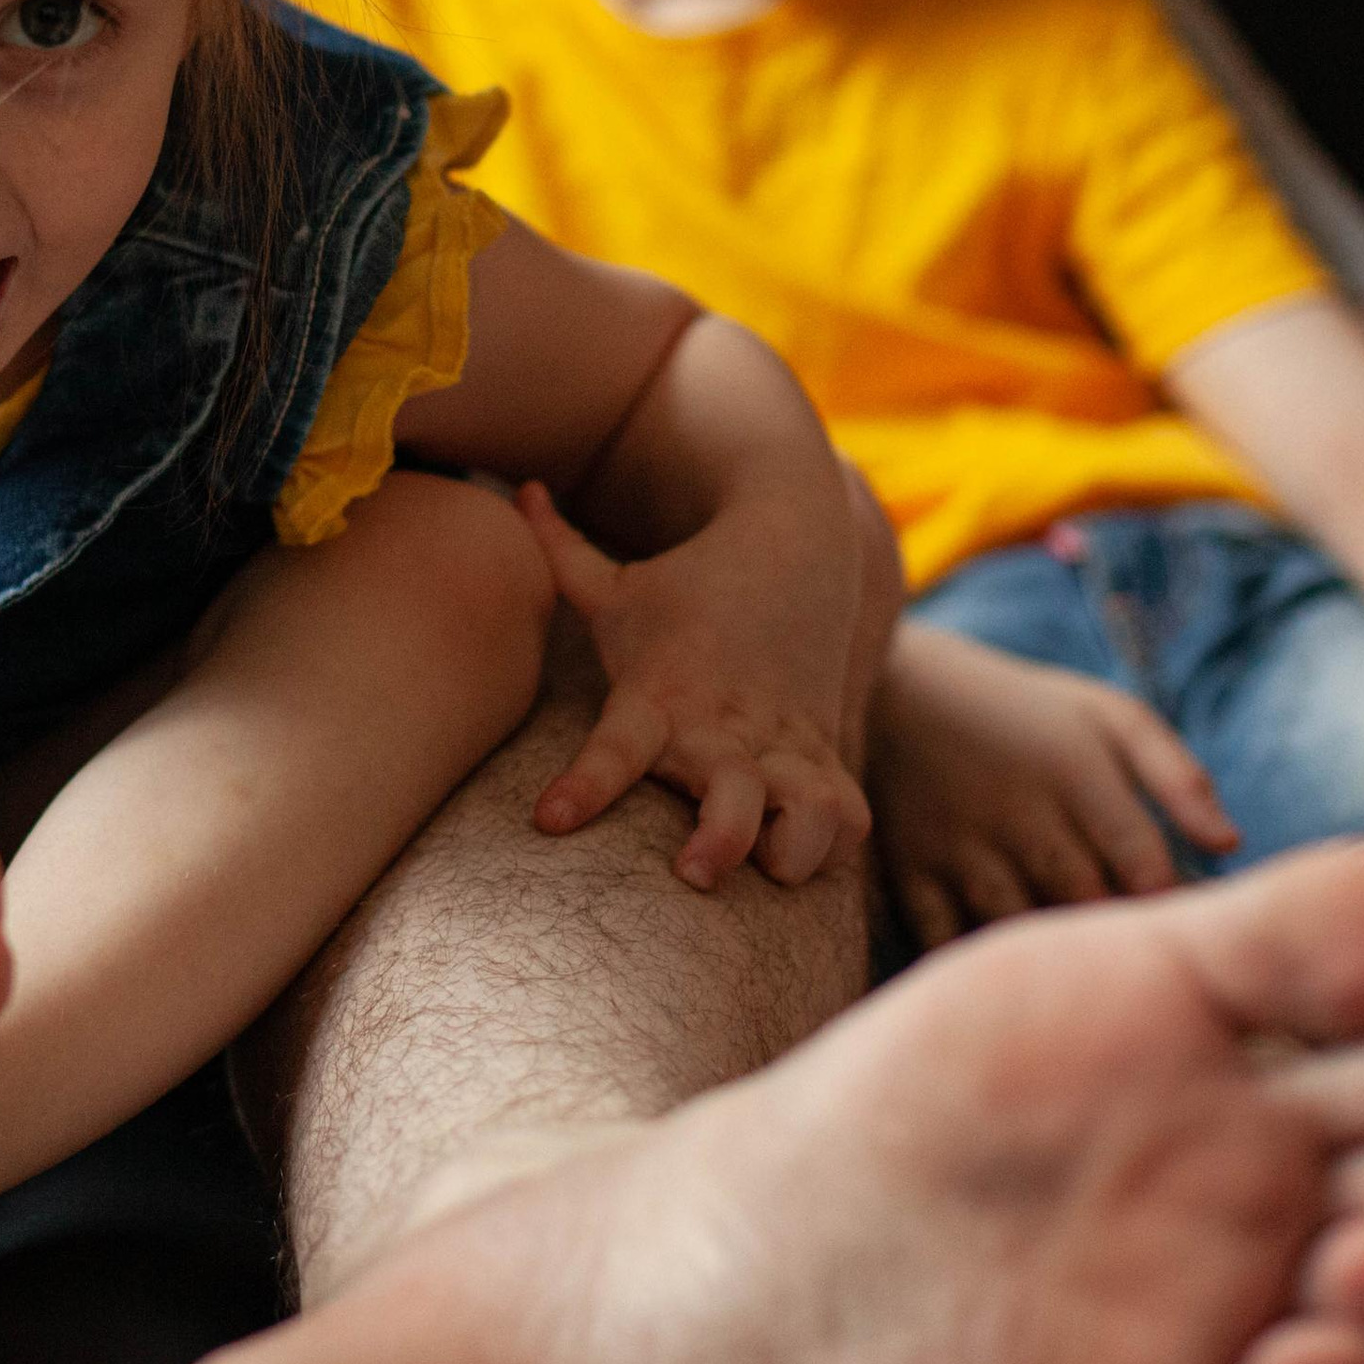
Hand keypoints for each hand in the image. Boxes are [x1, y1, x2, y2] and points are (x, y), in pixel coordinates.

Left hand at [517, 480, 871, 889]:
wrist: (798, 550)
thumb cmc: (687, 584)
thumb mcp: (616, 580)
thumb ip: (557, 550)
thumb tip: (515, 490)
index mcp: (661, 694)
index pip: (616, 746)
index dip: (586, 785)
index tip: (549, 821)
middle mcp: (722, 726)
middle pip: (728, 795)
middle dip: (720, 838)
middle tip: (692, 872)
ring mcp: (781, 743)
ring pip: (807, 811)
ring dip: (795, 846)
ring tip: (772, 867)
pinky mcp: (824, 755)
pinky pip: (848, 815)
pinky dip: (836, 843)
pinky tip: (808, 858)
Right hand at [870, 623, 1237, 948]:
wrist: (892, 686)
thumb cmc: (1022, 712)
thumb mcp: (1105, 715)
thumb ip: (1176, 773)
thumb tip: (1230, 845)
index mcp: (1077, 772)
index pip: (1146, 866)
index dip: (1172, 907)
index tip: (1184, 931)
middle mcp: (1018, 809)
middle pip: (1086, 902)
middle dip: (1117, 938)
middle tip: (1142, 967)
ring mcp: (958, 841)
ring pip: (1019, 925)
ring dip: (1051, 953)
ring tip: (1079, 979)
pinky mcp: (908, 867)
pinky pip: (944, 938)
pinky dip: (973, 962)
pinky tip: (1003, 975)